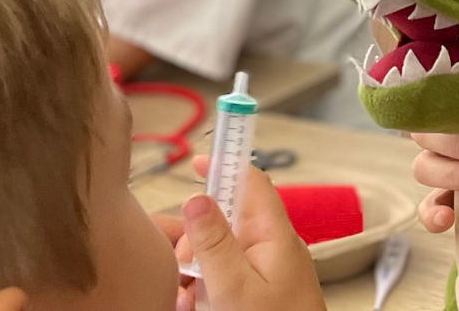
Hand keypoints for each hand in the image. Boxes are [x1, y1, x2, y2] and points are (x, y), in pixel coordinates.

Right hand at [174, 155, 325, 310]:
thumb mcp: (234, 287)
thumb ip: (214, 242)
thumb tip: (197, 197)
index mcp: (274, 235)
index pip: (251, 182)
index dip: (225, 165)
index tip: (196, 161)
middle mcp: (271, 247)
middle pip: (225, 220)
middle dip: (196, 238)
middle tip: (184, 267)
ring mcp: (265, 270)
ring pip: (218, 252)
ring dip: (195, 269)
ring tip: (188, 298)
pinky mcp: (258, 291)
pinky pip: (224, 277)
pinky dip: (205, 288)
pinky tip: (193, 304)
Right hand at [410, 61, 458, 232]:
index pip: (442, 97)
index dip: (456, 105)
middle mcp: (451, 135)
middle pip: (428, 132)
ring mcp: (447, 169)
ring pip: (425, 167)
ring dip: (456, 174)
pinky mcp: (450, 203)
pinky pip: (427, 209)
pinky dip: (433, 214)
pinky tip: (448, 219)